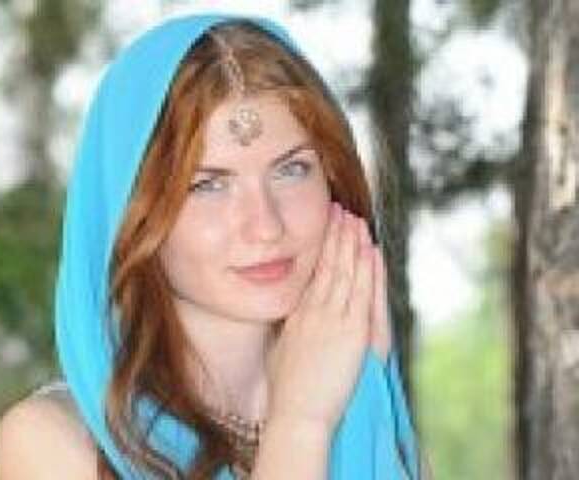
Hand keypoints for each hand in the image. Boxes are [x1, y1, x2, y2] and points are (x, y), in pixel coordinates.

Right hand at [265, 202, 391, 433]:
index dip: (320, 250)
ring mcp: (332, 319)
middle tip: (339, 210)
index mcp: (297, 318)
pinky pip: (361, 291)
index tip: (324, 230)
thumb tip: (292, 324)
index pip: (311, 275)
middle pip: (326, 266)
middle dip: (335, 236)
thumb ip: (290, 335)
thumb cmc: (287, 395)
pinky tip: (370, 249)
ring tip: (355, 218)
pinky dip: (366, 268)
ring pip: (344, 272)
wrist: (296, 415)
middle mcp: (313, 312)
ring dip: (351, 244)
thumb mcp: (281, 356)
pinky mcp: (352, 331)